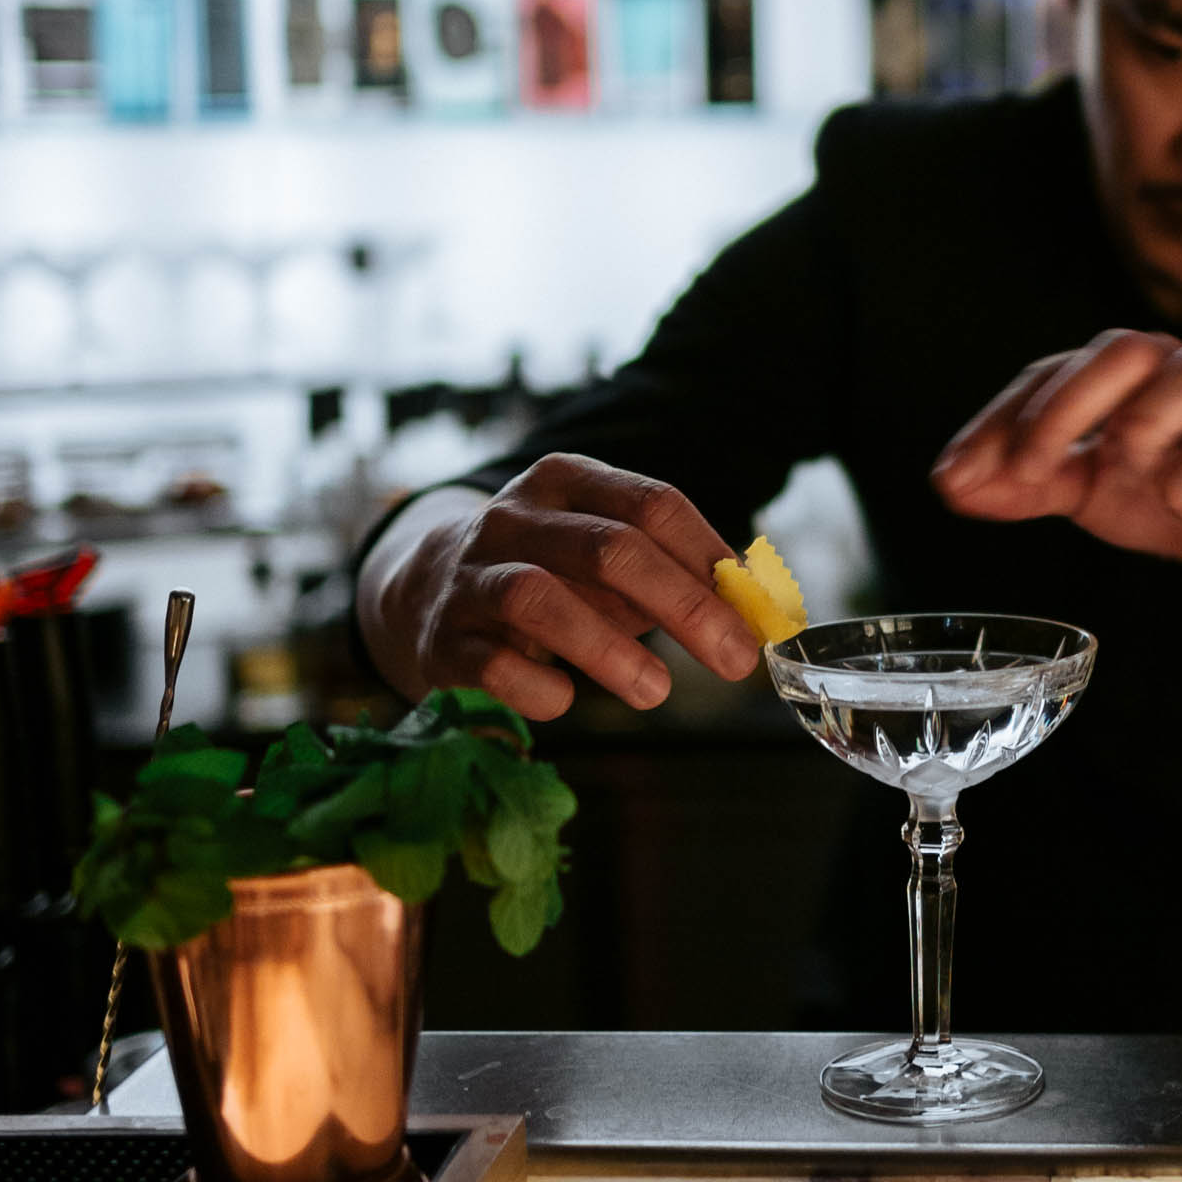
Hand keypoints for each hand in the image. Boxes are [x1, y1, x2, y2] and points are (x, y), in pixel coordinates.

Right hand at [356, 455, 761, 722]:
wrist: (425, 591)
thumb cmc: (550, 574)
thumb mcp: (607, 559)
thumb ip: (675, 576)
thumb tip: (755, 613)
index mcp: (566, 481)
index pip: (651, 503)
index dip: (710, 556)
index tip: (755, 611)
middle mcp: (513, 518)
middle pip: (608, 548)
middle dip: (683, 606)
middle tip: (734, 660)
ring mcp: (471, 576)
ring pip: (540, 599)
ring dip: (609, 650)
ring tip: (657, 692)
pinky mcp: (443, 638)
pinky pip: (494, 665)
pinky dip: (539, 688)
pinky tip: (567, 701)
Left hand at [932, 332, 1181, 664]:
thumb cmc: (1172, 496)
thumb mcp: (1085, 489)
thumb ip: (1021, 484)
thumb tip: (950, 484)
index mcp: (1127, 372)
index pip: (1050, 373)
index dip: (998, 420)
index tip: (954, 474)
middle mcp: (1179, 371)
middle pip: (1121, 350)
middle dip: (1062, 408)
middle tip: (1026, 470)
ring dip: (1138, 422)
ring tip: (1117, 472)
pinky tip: (1174, 501)